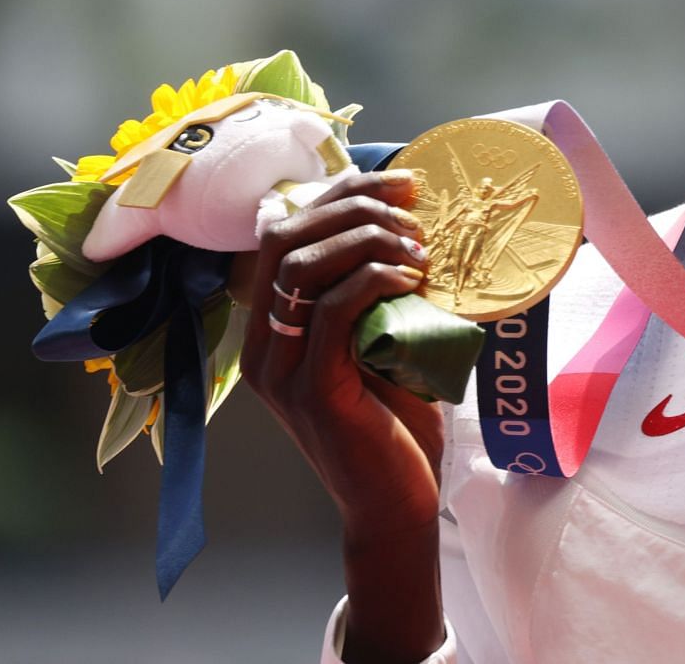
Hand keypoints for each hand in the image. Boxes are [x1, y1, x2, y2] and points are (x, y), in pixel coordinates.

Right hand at [242, 169, 447, 662]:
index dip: (337, 195)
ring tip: (419, 246)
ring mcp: (282, 370)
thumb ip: (380, 291)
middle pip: (287, 240)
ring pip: (304, 269)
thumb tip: (412, 224)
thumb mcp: (385, 338)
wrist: (398, 500)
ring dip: (368, 240)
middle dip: (352, 204)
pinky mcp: (312, 392)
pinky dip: (373, 279)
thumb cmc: (397, 420)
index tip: (398, 182)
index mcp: (275, 326)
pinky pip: (330, 313)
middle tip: (412, 201)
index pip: (283, 233)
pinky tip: (411, 276)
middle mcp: (265, 345)